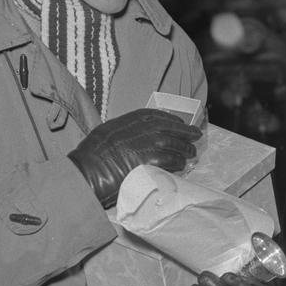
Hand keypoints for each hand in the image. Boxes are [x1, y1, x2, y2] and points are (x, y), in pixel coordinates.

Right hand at [68, 108, 201, 207]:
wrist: (89, 170)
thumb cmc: (92, 153)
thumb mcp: (108, 132)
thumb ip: (125, 131)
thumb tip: (135, 136)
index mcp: (131, 119)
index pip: (158, 115)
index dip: (172, 119)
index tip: (179, 122)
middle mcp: (144, 129)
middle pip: (172, 128)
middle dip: (186, 132)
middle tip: (196, 135)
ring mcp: (150, 145)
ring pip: (175, 145)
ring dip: (185, 149)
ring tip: (191, 153)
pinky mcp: (153, 162)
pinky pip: (172, 162)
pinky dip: (178, 164)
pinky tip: (181, 166)